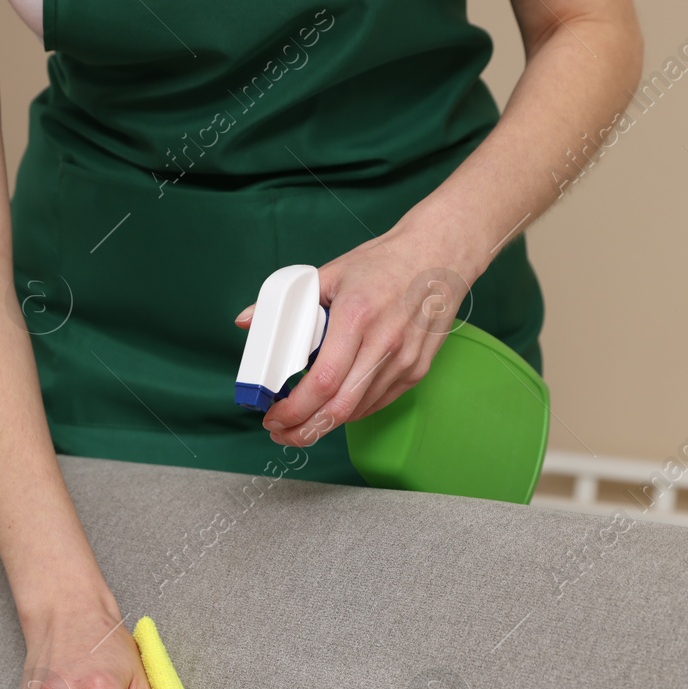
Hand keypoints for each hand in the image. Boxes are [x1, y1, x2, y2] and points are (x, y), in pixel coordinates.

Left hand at [234, 226, 478, 447]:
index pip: (322, 381)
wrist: (440, 255)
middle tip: (282, 433)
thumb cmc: (384, 262)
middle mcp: (384, 343)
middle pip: (340, 408)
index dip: (294, 408)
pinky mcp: (416, 370)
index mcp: (357, 317)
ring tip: (301, 423)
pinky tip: (332, 409)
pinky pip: (377, 402)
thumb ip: (287, 302)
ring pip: (358, 411)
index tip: (273, 416)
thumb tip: (247, 320)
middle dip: (305, 430)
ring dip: (325, 424)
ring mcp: (404, 360)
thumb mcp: (331, 273)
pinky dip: (351, 412)